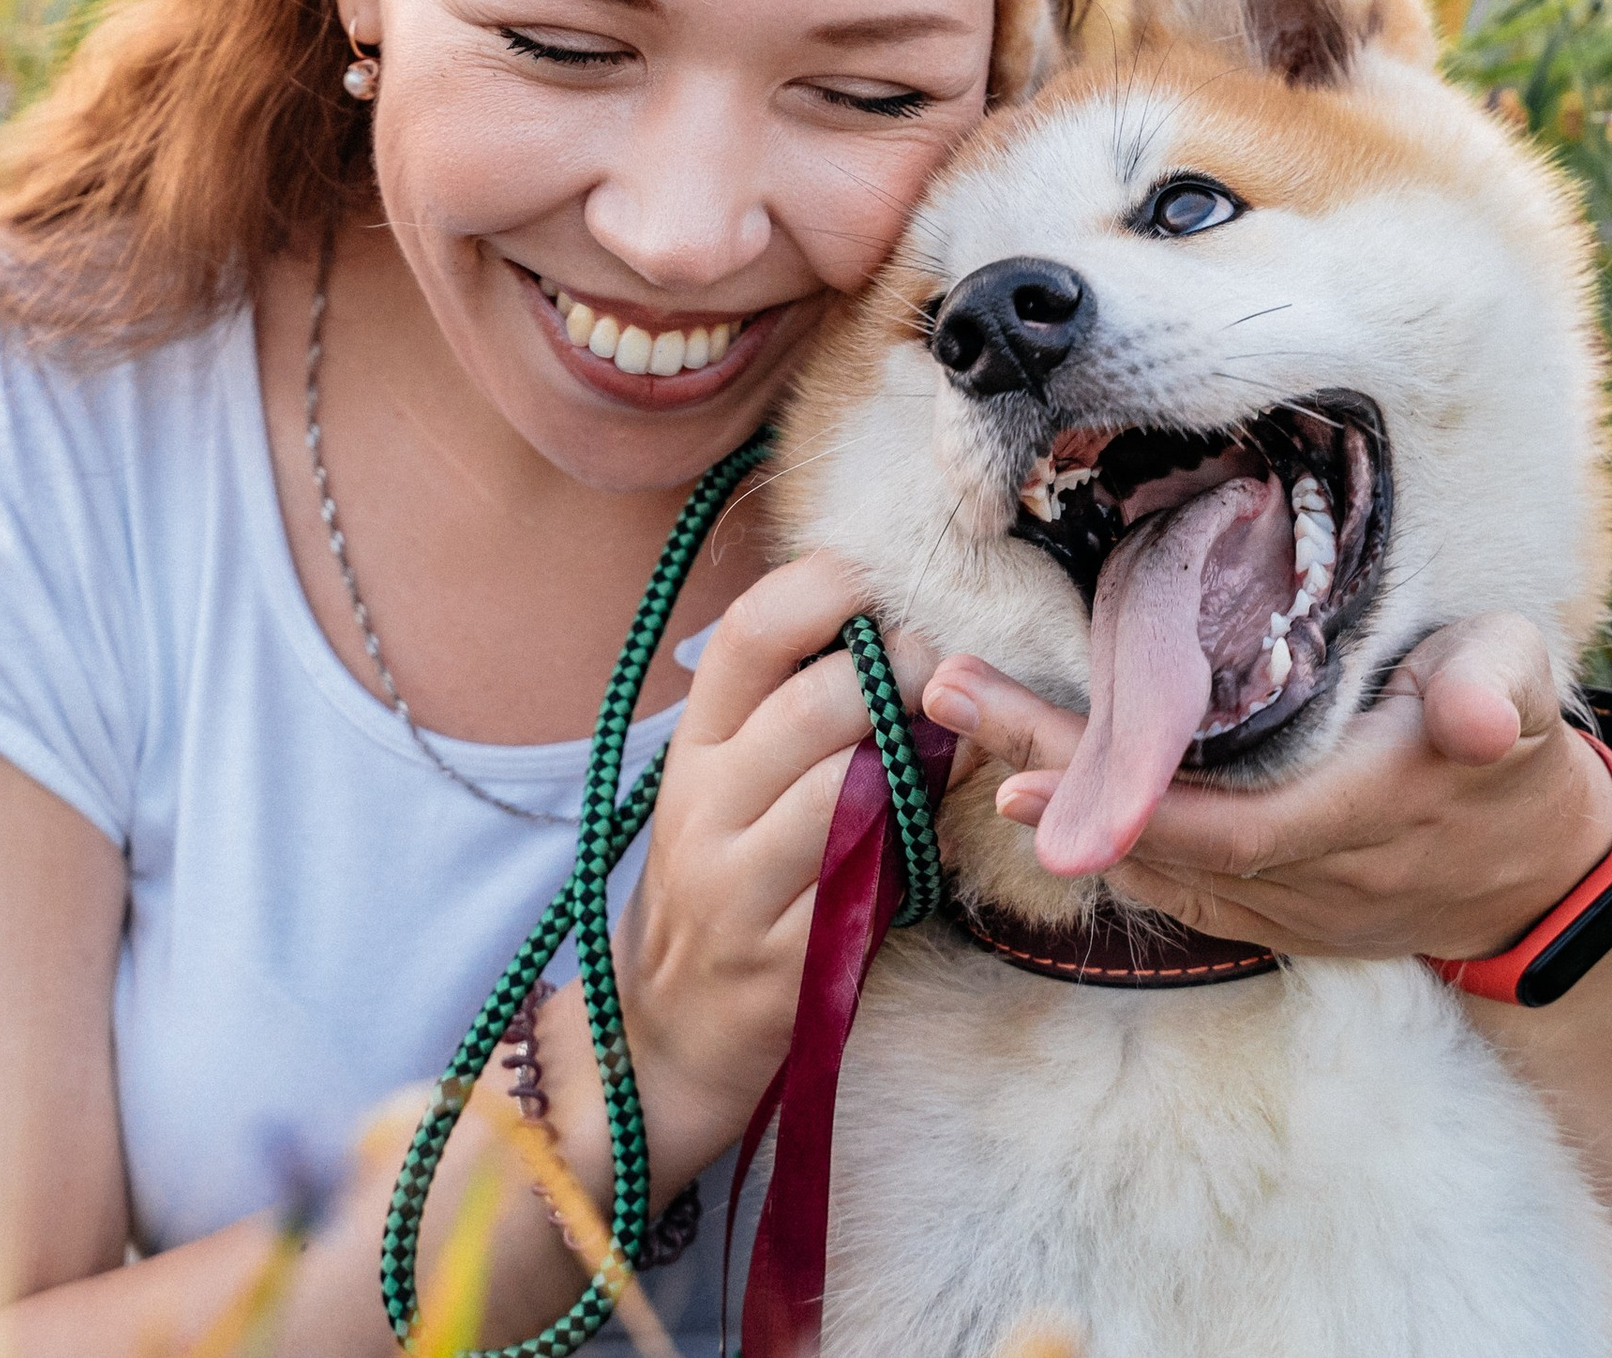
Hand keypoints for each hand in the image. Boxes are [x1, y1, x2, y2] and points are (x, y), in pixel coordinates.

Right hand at [614, 551, 928, 1172]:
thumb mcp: (732, 783)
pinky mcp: (785, 961)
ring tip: (942, 753)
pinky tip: (929, 840)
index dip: (825, 586)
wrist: (670, 1030)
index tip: (883, 581)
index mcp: (696, 745)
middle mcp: (705, 806)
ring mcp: (738, 888)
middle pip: (815, 705)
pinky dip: (915, 853)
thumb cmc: (724, 878)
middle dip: (898, 675)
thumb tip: (907, 635)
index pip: (751, 634)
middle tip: (940, 673)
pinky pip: (870, 884)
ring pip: (846, 791)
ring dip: (914, 763)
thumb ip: (797, 711)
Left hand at [920, 613, 1611, 963]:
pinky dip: (1096, 828)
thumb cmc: (1515, 748)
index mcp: (1361, 811)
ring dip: (1053, 793)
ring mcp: (1281, 905)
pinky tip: (1031, 772)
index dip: (1122, 802)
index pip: (1221, 824)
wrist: (1537, 873)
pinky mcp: (1266, 908)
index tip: (1027, 760)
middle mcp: (1306, 875)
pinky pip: (1166, 877)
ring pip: (1146, 860)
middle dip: (1047, 771)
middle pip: (1154, 838)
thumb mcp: (1523, 688)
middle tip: (950, 691)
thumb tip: (1475, 713)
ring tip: (962, 709)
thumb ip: (1499, 688)